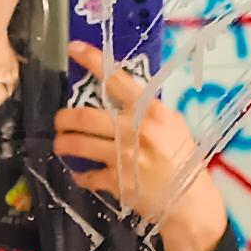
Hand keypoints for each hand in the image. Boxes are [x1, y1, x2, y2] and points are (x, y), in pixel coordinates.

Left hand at [53, 41, 227, 250]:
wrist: (192, 203)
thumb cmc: (181, 159)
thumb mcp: (171, 126)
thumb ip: (145, 110)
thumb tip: (117, 92)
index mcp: (152, 111)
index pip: (117, 80)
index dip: (93, 62)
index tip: (73, 48)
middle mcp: (137, 130)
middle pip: (86, 116)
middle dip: (64, 118)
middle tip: (59, 121)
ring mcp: (126, 157)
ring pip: (79, 145)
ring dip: (63, 144)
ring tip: (60, 143)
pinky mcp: (118, 182)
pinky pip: (87, 175)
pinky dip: (80, 174)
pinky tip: (80, 173)